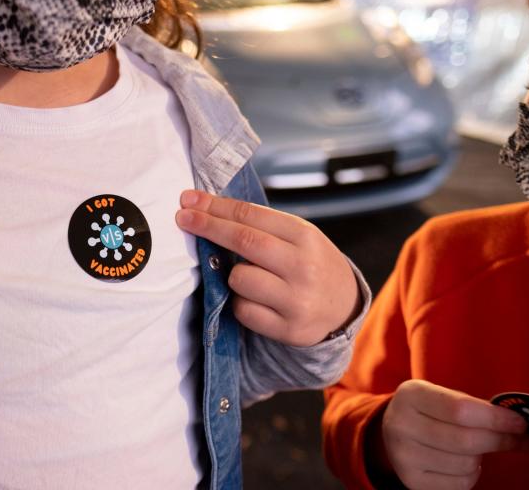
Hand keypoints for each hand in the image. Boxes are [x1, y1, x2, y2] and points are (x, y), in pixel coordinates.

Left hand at [175, 190, 358, 345]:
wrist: (344, 307)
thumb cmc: (310, 263)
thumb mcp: (298, 237)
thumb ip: (261, 226)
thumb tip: (208, 210)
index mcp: (306, 237)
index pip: (251, 216)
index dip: (216, 207)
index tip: (189, 200)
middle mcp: (304, 267)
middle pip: (243, 241)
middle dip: (208, 227)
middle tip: (183, 217)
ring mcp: (297, 300)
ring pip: (238, 279)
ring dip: (232, 275)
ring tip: (249, 276)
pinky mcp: (288, 329)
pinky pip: (243, 310)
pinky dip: (240, 302)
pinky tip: (256, 299)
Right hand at [379, 380, 528, 488]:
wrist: (392, 429)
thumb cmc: (429, 410)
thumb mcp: (442, 395)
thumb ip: (474, 406)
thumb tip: (518, 424)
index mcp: (411, 395)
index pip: (460, 410)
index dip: (496, 419)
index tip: (520, 423)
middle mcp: (401, 425)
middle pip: (466, 440)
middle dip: (499, 440)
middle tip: (516, 439)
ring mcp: (404, 455)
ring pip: (466, 464)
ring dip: (481, 458)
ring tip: (475, 448)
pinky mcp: (411, 480)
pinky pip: (459, 484)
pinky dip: (471, 475)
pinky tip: (463, 462)